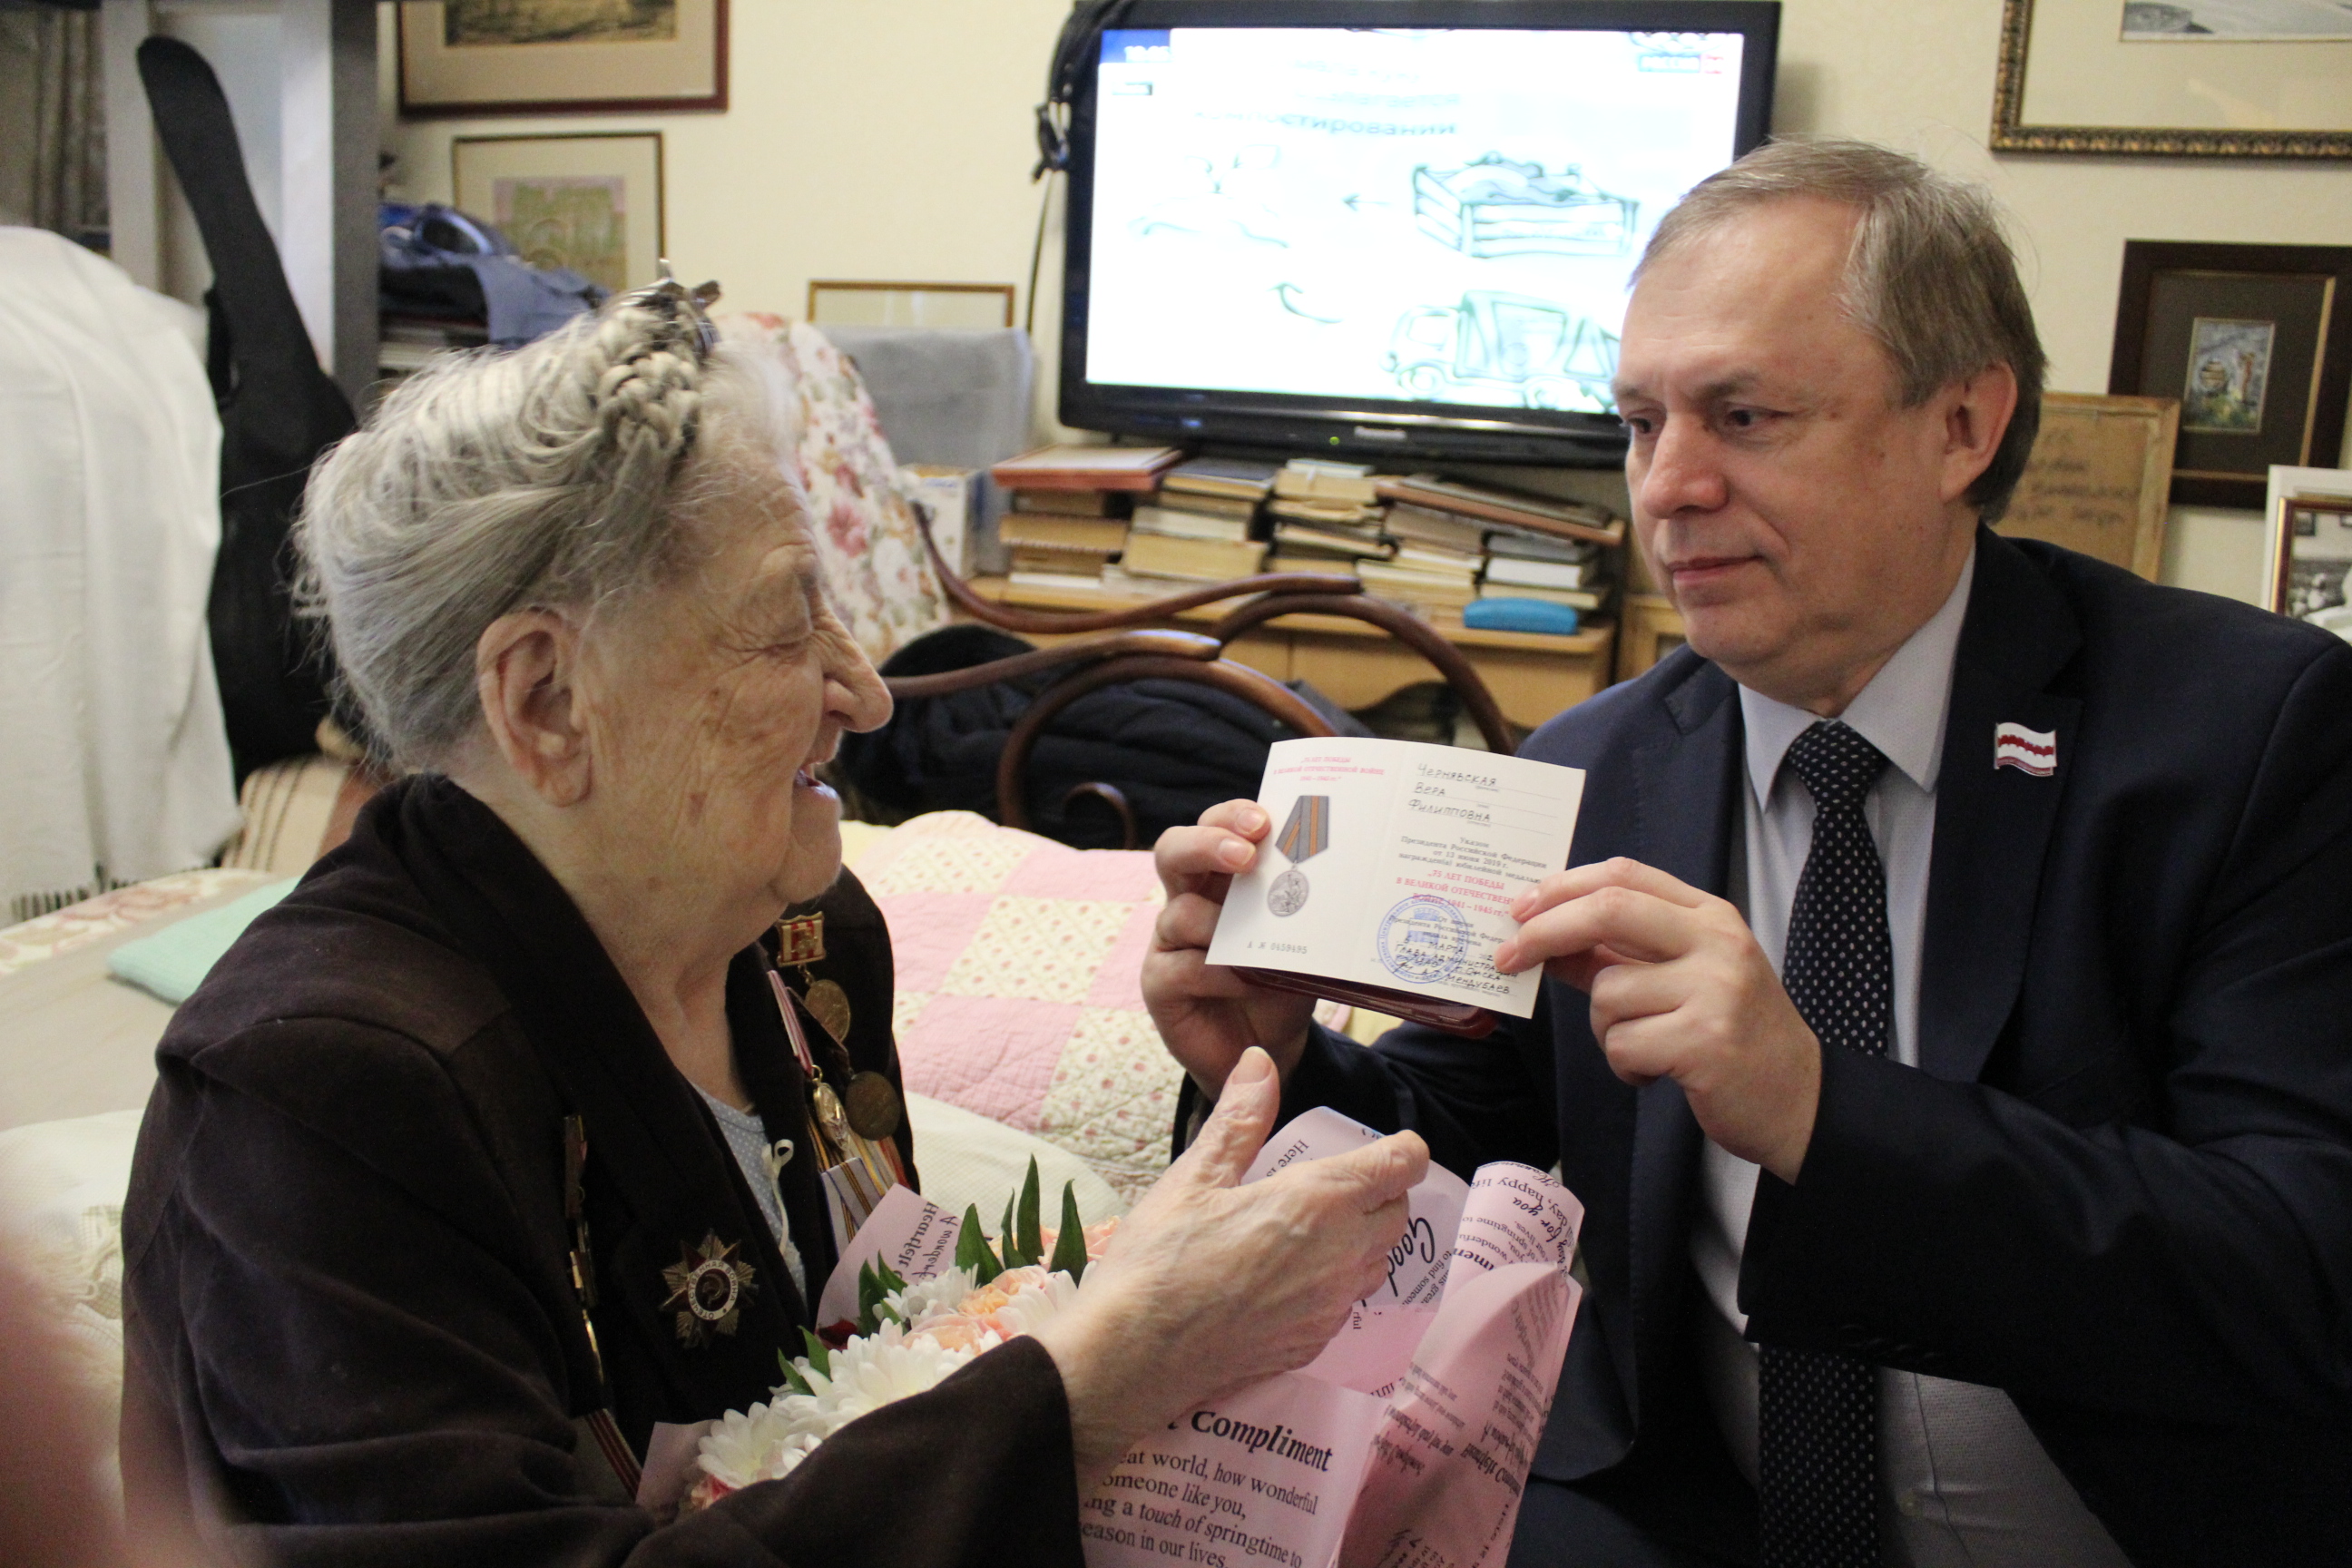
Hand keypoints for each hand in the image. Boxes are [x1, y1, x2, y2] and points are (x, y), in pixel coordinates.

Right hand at [1032, 1048, 1426, 1490]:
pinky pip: (1347, 1303)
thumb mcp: (1196, 1177)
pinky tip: (1286, 1277)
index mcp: (1320, 1201)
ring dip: (1362, 1238)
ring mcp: (1331, 1307)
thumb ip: (1241, 1119)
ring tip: (1311, 1227)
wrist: (1135, 1356)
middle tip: (1334, 1180)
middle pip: (1398, 1213)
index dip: (1400, 1149)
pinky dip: (1334, 1282)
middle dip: (1380, 1191)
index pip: (1402, 1165)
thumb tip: (1260, 1061)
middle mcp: (1341, 1255)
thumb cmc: (1160, 1260)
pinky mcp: (1313, 1344)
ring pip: (1377, 1262)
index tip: (1381, 1144)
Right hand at [1143, 801, 1317, 1096]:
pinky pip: (1181, 967)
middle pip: (1173, 850)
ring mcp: (1169, 941)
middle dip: (1207, 843)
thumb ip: (1306, 908)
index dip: (1232, 816)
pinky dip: (1218, 975)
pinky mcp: (1159, 982)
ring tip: (1259, 952)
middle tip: (1246, 855)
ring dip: (1224, 928)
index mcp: (1222, 878)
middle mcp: (1189, 899)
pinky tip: (1247, 985)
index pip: (1216, 827)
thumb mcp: (1301, 940)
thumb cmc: (1282, 981)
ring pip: (1179, 913)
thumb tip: (1346, 875)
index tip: (1264, 821)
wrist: (1264, 1048)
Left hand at [1495, 858, 1820, 1181]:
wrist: (1798, 1100)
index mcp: (1709, 916)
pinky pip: (1622, 1044)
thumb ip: (1616, 955)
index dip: (1563, 887)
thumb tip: (1540, 941)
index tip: (1519, 909)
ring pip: (1607, 992)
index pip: (1624, 875)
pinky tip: (1657, 1072)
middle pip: (1608, 909)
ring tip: (1645, 1046)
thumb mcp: (1681, 979)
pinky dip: (1625, 1065)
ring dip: (1605, 1029)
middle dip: (1544, 932)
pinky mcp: (1705, 1042)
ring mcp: (1715, 990)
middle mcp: (1717, 942)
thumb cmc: (1731, 1034)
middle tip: (1507, 958)